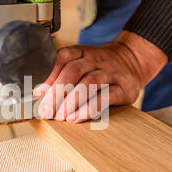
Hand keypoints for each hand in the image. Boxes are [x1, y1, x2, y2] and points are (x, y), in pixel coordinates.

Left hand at [33, 31, 166, 122]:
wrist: (133, 62)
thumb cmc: (100, 67)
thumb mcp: (82, 64)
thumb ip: (61, 75)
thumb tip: (40, 92)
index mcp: (83, 52)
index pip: (64, 57)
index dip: (50, 74)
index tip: (39, 91)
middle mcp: (96, 60)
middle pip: (74, 71)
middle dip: (57, 93)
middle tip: (47, 111)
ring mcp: (111, 73)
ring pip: (89, 83)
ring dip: (72, 102)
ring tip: (60, 116)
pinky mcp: (123, 89)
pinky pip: (106, 97)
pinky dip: (90, 108)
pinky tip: (77, 118)